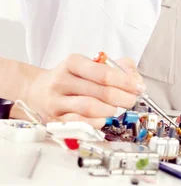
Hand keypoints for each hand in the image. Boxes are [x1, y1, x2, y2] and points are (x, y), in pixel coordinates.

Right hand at [24, 54, 144, 127]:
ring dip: (110, 110)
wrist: (38, 90)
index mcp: (73, 62)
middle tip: (131, 99)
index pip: (103, 72)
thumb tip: (136, 79)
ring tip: (116, 108)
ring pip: (90, 108)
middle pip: (100, 91)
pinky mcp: (54, 118)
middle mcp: (62, 80)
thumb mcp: (91, 64)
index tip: (138, 86)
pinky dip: (96, 122)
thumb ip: (117, 66)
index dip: (125, 81)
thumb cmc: (70, 77)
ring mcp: (56, 100)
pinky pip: (79, 122)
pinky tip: (103, 118)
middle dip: (123, 97)